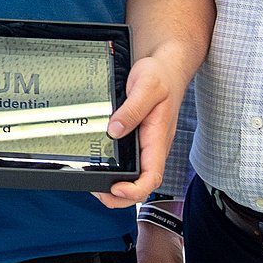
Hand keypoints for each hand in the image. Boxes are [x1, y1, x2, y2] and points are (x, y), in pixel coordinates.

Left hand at [95, 43, 189, 207]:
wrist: (166, 66)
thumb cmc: (160, 75)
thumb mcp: (145, 86)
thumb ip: (131, 109)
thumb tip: (115, 130)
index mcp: (158, 137)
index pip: (152, 176)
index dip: (135, 189)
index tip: (116, 188)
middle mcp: (153, 145)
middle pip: (142, 183)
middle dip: (121, 196)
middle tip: (98, 193)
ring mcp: (147, 143)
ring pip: (136, 175)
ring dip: (117, 187)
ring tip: (95, 186)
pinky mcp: (139, 138)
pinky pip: (131, 162)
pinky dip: (116, 171)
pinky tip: (100, 167)